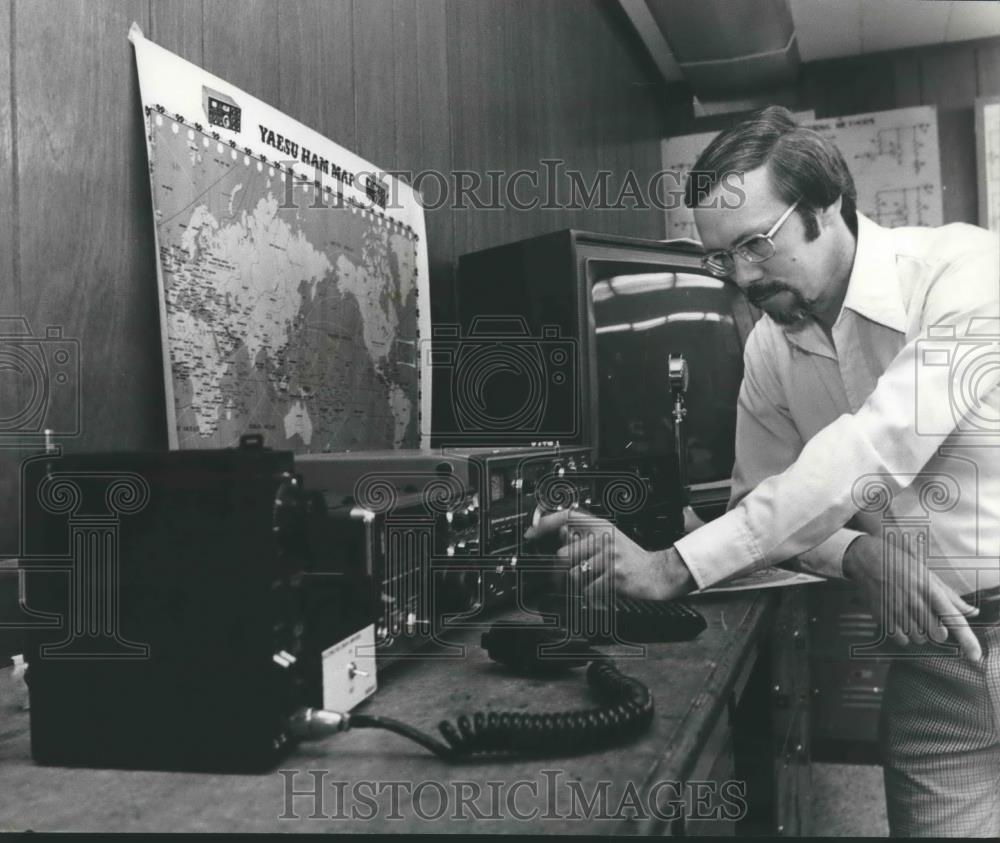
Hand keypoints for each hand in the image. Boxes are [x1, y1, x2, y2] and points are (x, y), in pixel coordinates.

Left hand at [523, 507, 695, 600]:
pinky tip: (591, 594)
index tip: (531, 532)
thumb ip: (586, 535)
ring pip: (573, 574)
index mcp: (602, 526)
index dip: (546, 522)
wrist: (658, 573)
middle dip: (558, 571)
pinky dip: (586, 595)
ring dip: (570, 586)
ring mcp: (610, 557)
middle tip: (558, 579)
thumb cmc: (631, 558)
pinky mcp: (615, 576)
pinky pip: (587, 589)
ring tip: (574, 589)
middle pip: (564, 554)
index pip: (568, 516)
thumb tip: (558, 535)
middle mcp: (604, 538)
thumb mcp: (610, 537)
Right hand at [843, 535, 980, 661]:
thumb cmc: (901, 563)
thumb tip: (972, 611)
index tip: (975, 655)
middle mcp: (914, 601)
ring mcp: (897, 609)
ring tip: (912, 617)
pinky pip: (901, 639)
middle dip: (937, 631)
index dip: (967, 639)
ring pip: (919, 638)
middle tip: (930, 619)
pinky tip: (902, 622)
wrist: (868, 558)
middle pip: (937, 634)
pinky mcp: (882, 615)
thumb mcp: (928, 575)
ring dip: (920, 633)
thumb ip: (951, 596)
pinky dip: (904, 636)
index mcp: (929, 589)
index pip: (953, 619)